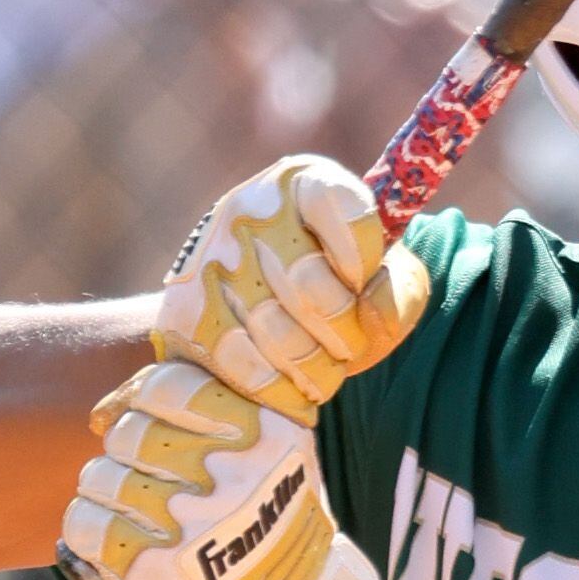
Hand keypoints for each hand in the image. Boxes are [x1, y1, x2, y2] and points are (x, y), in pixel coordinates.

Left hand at [60, 360, 388, 579]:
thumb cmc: (271, 523)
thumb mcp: (277, 455)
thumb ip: (213, 415)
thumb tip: (105, 410)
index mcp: (265, 433)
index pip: (168, 385)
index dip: (148, 403)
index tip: (158, 426)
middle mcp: (229, 475)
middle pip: (128, 433)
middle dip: (129, 453)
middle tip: (151, 479)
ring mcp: (190, 523)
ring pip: (100, 475)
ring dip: (109, 492)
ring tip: (138, 513)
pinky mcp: (153, 570)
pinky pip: (85, 523)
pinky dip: (91, 528)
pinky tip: (119, 539)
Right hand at [153, 154, 432, 417]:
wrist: (258, 314)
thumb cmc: (338, 292)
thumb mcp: (385, 281)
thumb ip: (397, 292)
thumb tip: (369, 310)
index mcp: (303, 182)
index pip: (343, 209)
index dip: (363, 258)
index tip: (361, 279)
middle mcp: (249, 212)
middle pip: (313, 288)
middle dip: (345, 334)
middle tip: (347, 346)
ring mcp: (209, 262)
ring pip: (278, 337)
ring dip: (314, 370)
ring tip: (322, 374)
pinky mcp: (181, 317)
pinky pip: (237, 372)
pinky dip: (273, 396)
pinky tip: (288, 398)